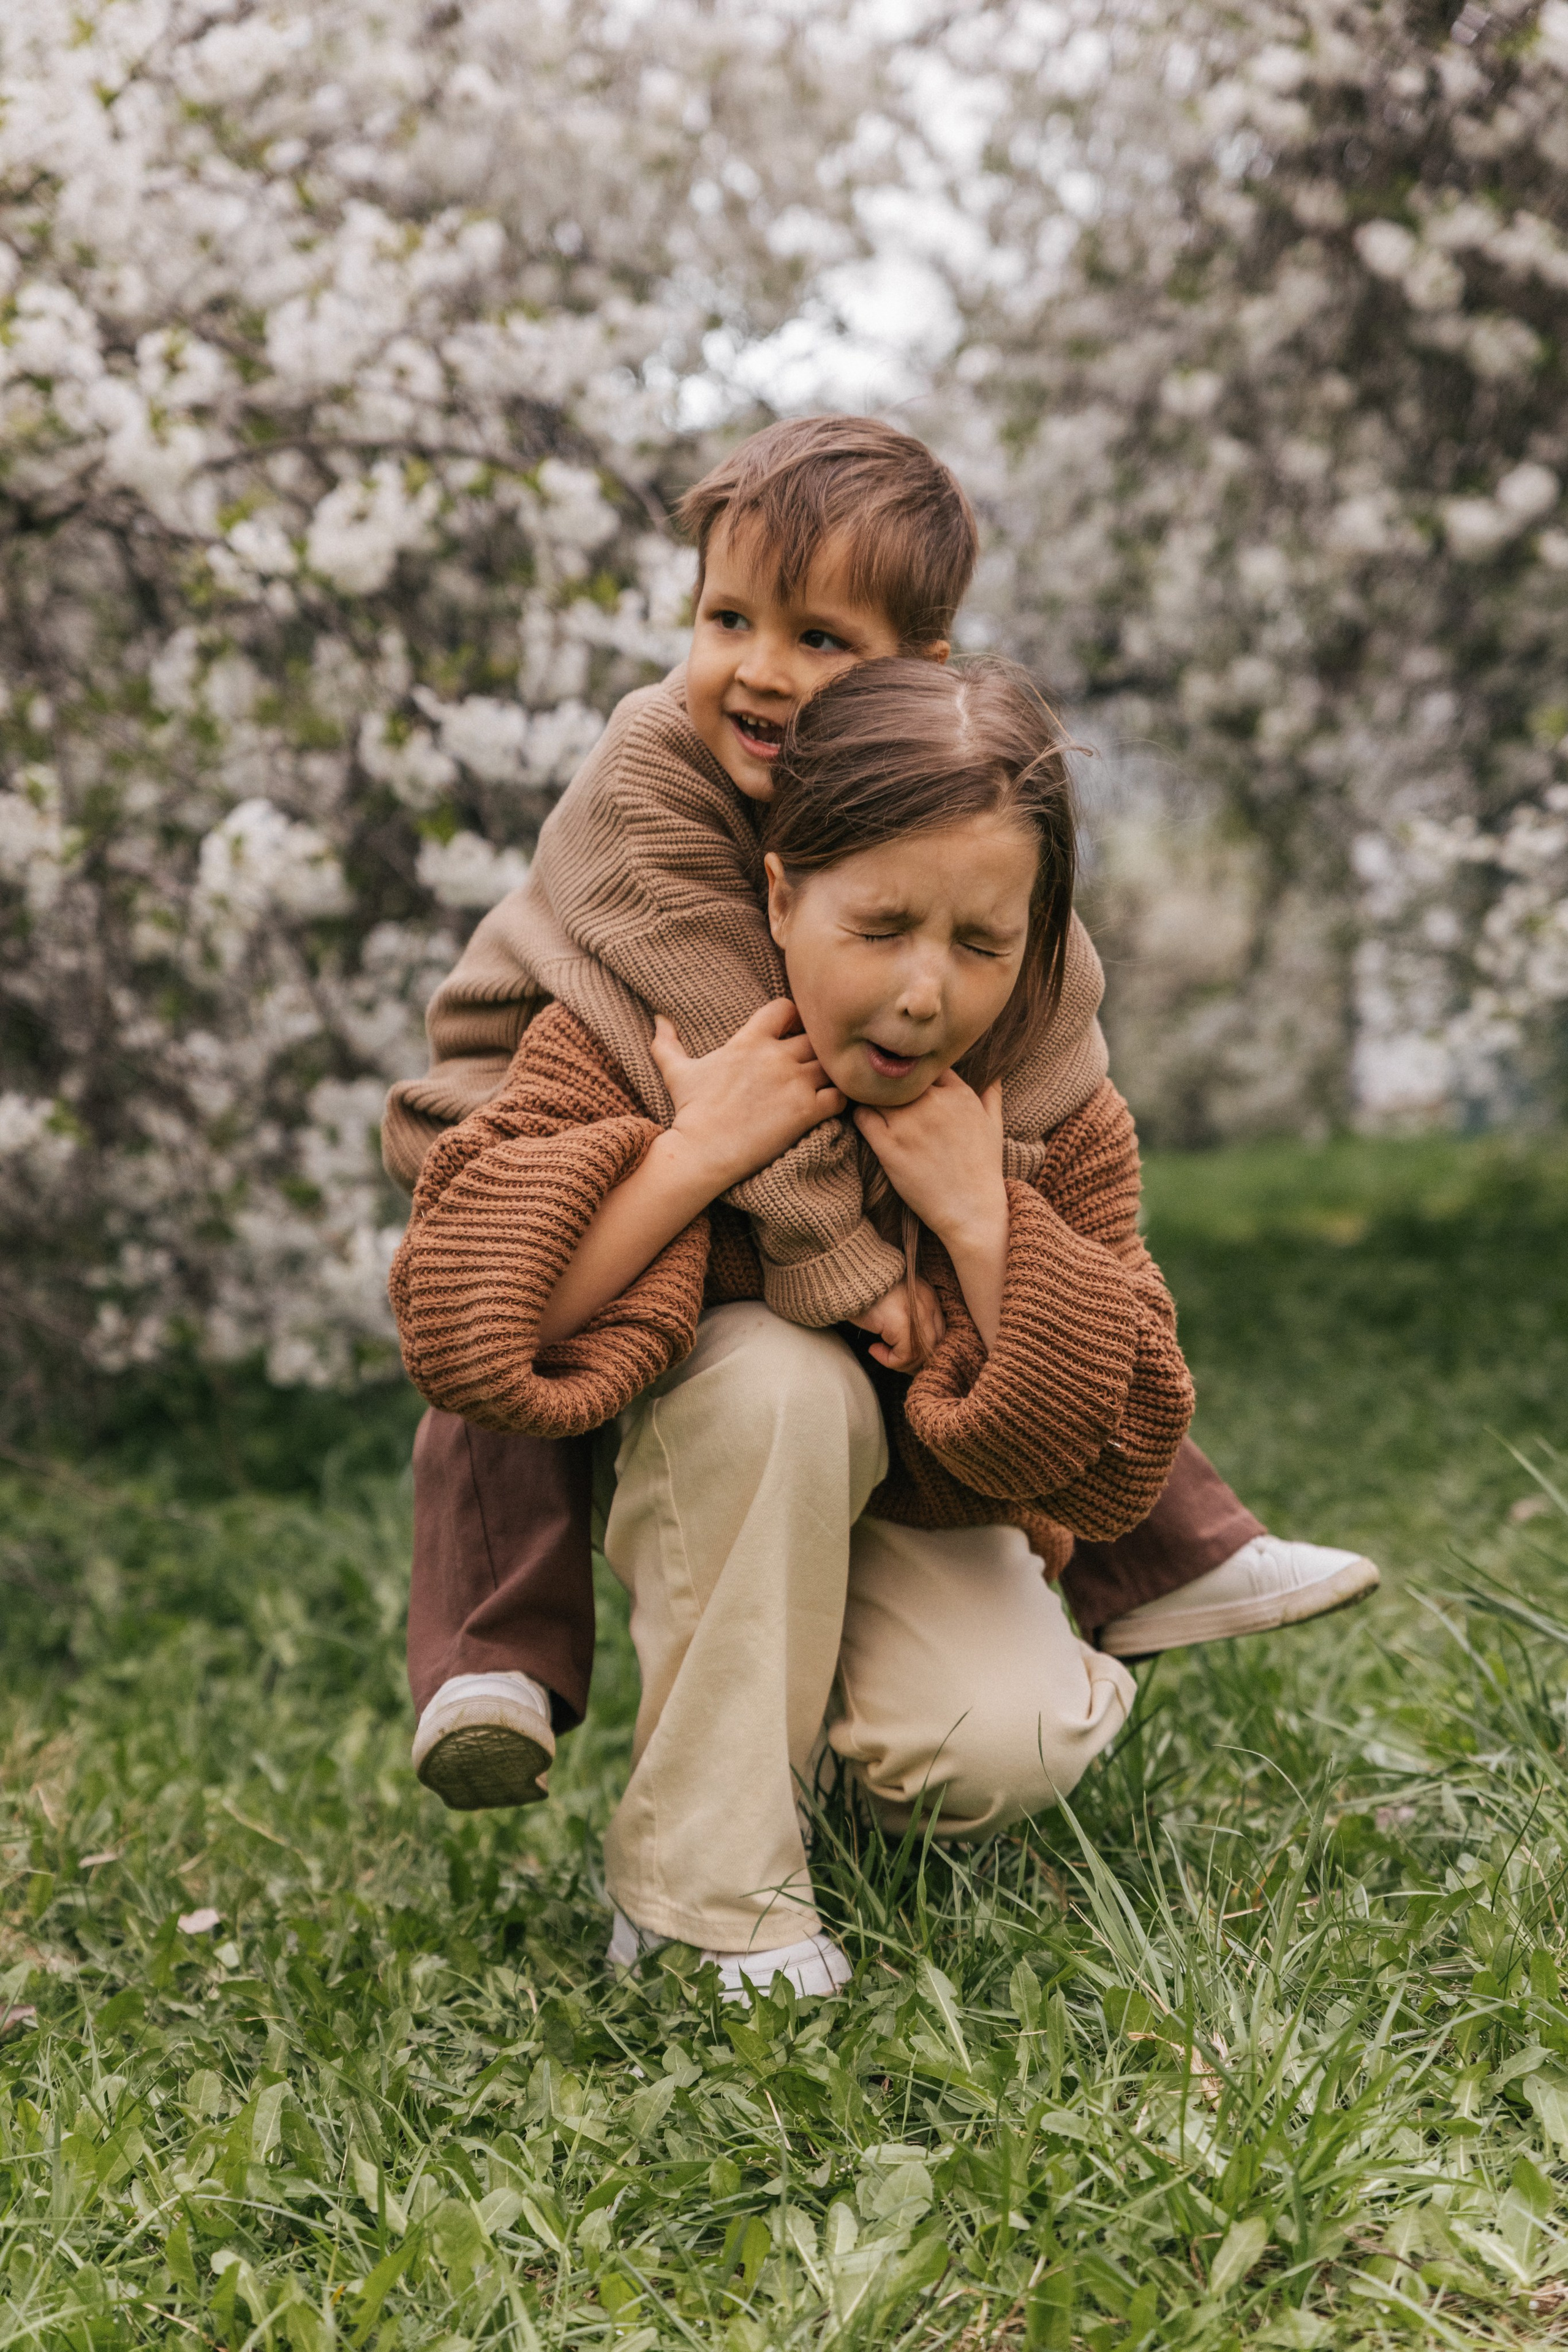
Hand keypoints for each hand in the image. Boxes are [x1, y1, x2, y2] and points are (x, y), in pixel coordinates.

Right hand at [650, 998, 846, 1195]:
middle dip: (817, 1048)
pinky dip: (840, 1101)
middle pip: (816, 1037)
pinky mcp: (806, 1111)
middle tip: (814, 1065)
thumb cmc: (690, 1112)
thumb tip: (657, 1019)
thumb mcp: (676, 1072)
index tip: (790, 1035)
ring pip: (832, 1065)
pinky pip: (840, 1096)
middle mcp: (776, 1056)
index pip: (786, 1007)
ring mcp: (793, 1082)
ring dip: (832, 1074)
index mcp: (750, 1040)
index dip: (793, 1019)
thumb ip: (667, 1042)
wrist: (701, 1152)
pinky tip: (828, 1108)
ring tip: (825, 1086)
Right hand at [850, 1274, 946, 1371]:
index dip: (924, 1349)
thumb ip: (907, 1319)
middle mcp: (928, 1304)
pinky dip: (889, 1360)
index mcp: (929, 1297)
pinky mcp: (904, 1323)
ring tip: (881, 1353)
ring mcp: (918, 1313)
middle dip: (916, 1361)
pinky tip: (874, 1349)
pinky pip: (905, 1355)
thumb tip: (910, 1352)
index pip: (939, 1332)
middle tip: (896, 1363)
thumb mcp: (894, 1302)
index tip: (905, 1356)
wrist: (851, 1274)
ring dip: (900, 1362)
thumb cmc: (866, 1288)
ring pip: (922, 1354)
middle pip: (935, 1345)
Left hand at [852, 1072, 1006, 1254]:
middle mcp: (933, 1104)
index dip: (916, 1072)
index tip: (909, 1081)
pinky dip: (861, 1115)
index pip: (927, 1066)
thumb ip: (991, 1095)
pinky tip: (865, 1120)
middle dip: (891, 1081)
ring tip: (867, 1102)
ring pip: (877, 1093)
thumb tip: (996, 1072)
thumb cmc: (983, 1168)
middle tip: (880, 1087)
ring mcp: (909, 1125)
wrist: (971, 1210)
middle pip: (899, 1076)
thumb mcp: (994, 1126)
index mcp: (958, 1094)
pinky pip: (863, 1117)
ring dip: (871, 1095)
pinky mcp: (889, 1147)